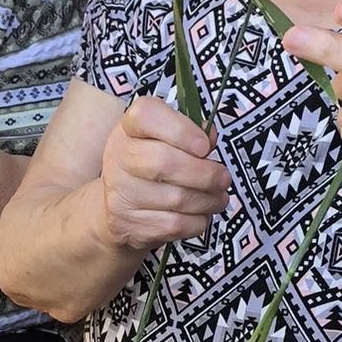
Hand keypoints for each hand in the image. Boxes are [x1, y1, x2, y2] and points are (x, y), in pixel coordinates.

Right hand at [97, 95, 230, 253]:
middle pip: (165, 162)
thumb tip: (211, 137)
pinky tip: (201, 214)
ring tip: (218, 197)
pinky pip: (176, 225)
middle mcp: (119, 157)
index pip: (146, 115)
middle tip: (223, 178)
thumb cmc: (149, 167)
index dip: (181, 130)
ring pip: (177, 199)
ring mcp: (121, 194)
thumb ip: (190, 131)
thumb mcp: (163, 140)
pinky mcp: (130, 225)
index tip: (205, 146)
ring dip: (208, 200)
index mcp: (129, 129)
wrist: (117, 210)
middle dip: (205, 173)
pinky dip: (198, 221)